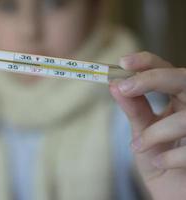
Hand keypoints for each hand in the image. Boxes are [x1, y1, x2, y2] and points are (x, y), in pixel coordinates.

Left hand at [109, 52, 185, 199]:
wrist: (172, 191)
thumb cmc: (158, 158)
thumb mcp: (142, 131)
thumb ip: (133, 109)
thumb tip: (114, 85)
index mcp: (178, 98)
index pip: (167, 69)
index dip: (147, 62)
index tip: (123, 62)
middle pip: (184, 79)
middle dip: (153, 79)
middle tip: (125, 88)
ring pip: (185, 117)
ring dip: (156, 132)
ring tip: (138, 145)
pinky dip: (170, 157)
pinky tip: (160, 163)